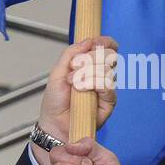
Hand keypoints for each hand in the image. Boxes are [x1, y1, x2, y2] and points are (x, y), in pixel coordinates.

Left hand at [33, 36, 117, 164]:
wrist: (54, 124)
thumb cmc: (55, 102)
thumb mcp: (57, 72)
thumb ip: (70, 54)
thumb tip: (88, 41)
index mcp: (89, 66)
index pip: (105, 48)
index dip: (105, 42)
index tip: (98, 41)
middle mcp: (100, 76)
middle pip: (107, 55)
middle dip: (90, 59)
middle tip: (76, 68)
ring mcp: (105, 89)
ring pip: (106, 69)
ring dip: (86, 74)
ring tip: (73, 84)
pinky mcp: (109, 102)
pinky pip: (107, 85)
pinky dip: (92, 83)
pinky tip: (82, 89)